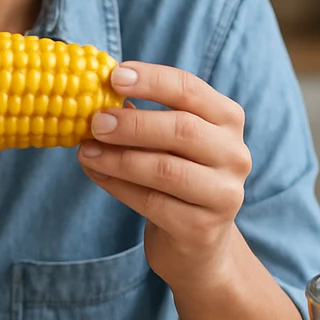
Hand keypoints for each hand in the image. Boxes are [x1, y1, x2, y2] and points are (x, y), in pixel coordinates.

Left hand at [78, 62, 251, 288]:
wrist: (197, 243)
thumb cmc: (176, 177)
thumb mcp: (166, 141)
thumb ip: (141, 116)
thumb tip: (95, 95)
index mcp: (226, 119)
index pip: (190, 89)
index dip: (151, 80)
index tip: (114, 76)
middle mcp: (234, 154)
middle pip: (182, 129)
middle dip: (132, 123)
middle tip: (95, 121)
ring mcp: (224, 193)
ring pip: (166, 169)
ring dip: (118, 158)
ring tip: (85, 151)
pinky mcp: (203, 228)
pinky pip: (153, 202)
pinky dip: (118, 186)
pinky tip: (97, 174)